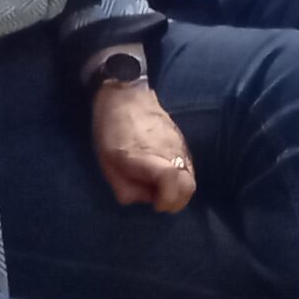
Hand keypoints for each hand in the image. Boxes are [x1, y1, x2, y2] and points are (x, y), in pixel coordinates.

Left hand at [92, 83, 195, 212]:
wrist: (126, 93)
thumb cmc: (111, 128)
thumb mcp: (107, 163)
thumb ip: (125, 188)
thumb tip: (145, 199)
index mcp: (149, 155)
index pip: (172, 181)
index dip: (167, 200)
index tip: (155, 205)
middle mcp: (171, 150)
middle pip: (189, 186)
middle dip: (176, 202)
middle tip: (158, 202)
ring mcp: (180, 144)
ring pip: (190, 177)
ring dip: (178, 191)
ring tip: (159, 189)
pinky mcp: (182, 140)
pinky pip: (188, 166)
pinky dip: (180, 178)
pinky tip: (164, 176)